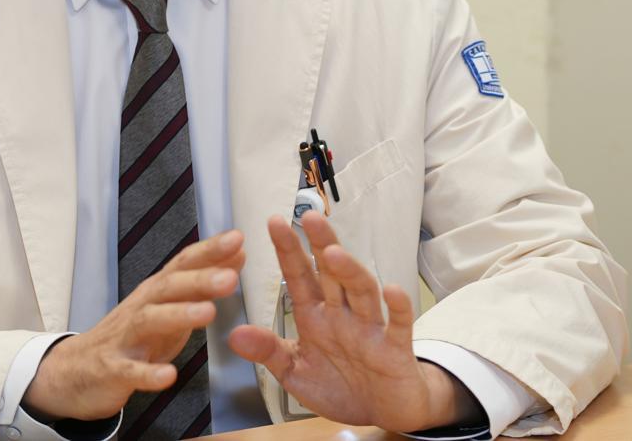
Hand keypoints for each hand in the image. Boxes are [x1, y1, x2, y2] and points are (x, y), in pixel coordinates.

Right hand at [21, 229, 245, 422]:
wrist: (76, 370)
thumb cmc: (132, 335)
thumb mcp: (169, 306)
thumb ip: (202, 283)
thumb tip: (237, 254)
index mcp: (157, 292)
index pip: (183, 264)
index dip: (209, 251)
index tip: (237, 238)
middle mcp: (141, 307)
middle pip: (168, 287)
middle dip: (199, 280)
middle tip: (230, 278)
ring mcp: (125, 338)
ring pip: (149, 321)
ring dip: (179, 315)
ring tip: (208, 314)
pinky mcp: (113, 369)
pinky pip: (130, 371)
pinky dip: (149, 374)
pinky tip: (168, 375)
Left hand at [227, 212, 474, 432]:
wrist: (381, 415)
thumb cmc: (340, 387)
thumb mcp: (295, 372)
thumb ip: (268, 352)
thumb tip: (233, 335)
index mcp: (316, 317)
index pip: (300, 276)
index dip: (289, 250)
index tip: (274, 222)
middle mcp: (343, 315)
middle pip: (332, 273)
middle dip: (322, 245)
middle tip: (310, 217)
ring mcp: (370, 329)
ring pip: (361, 291)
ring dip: (349, 271)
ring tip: (334, 253)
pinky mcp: (395, 349)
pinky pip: (398, 325)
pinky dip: (398, 308)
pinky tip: (393, 290)